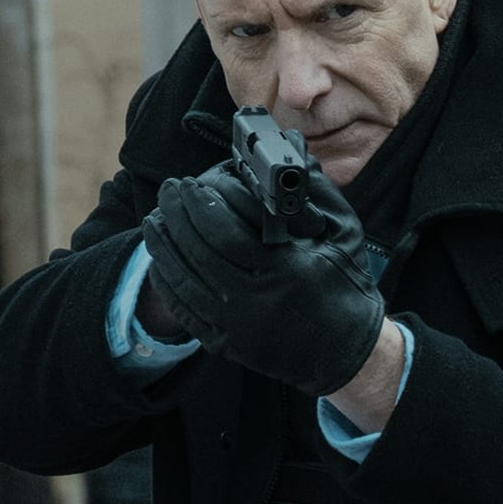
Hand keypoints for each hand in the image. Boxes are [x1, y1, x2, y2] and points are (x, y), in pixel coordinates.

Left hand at [143, 167, 386, 393]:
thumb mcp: (344, 238)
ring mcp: (236, 326)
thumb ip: (319, 194)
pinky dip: (166, 280)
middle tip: (168, 191)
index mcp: (286, 273)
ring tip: (155, 219)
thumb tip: (296, 152)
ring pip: (183, 279)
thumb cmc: (346, 288)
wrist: (347, 352)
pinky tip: (161, 258)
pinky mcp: (224, 344)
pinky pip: (182, 308)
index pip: (226, 233)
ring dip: (162, 245)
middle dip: (176, 215)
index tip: (189, 184)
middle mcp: (256, 302)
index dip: (200, 205)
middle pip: (197, 252)